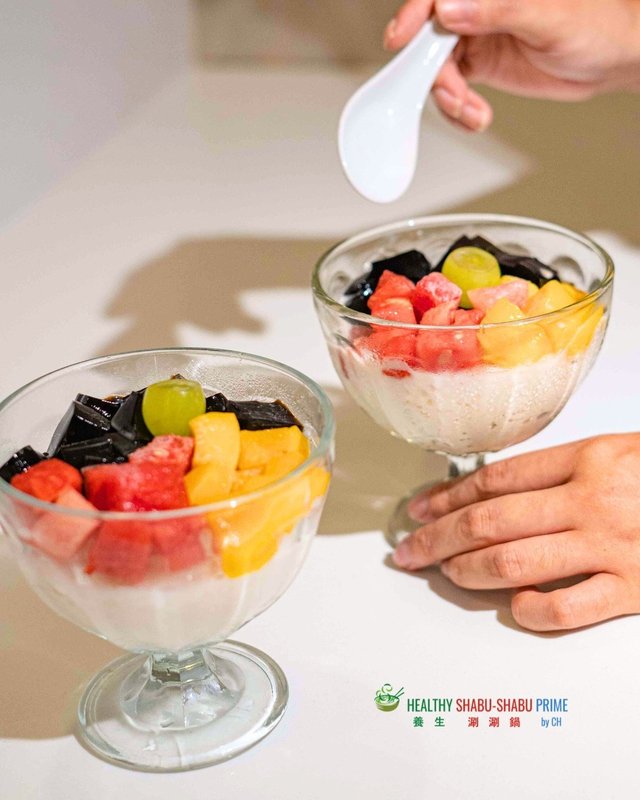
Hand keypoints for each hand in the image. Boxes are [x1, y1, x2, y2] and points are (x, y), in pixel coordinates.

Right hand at [384, 0, 639, 130]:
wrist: (610, 60)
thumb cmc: (595, 26)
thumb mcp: (547, 17)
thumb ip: (497, 10)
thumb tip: (450, 10)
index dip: (413, 16)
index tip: (401, 40)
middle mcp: (476, 8)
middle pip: (429, 37)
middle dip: (433, 73)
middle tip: (450, 94)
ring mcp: (475, 36)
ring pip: (436, 68)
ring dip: (448, 98)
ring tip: (471, 112)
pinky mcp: (479, 63)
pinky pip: (451, 88)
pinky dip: (457, 109)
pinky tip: (476, 116)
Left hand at [392, 434, 639, 630]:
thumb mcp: (617, 453)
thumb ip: (559, 470)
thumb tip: (489, 494)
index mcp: (587, 458)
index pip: (494, 479)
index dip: (447, 497)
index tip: (419, 511)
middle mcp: (591, 500)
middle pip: (488, 519)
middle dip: (438, 538)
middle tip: (408, 551)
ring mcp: (611, 547)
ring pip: (512, 560)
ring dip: (466, 570)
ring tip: (443, 573)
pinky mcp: (633, 590)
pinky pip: (564, 607)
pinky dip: (528, 610)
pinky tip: (512, 606)